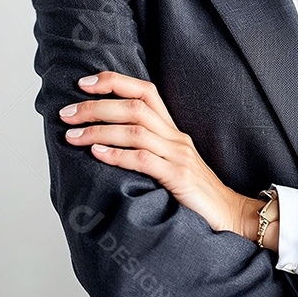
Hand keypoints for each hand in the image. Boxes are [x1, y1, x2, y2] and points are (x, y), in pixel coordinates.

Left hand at [59, 70, 260, 239]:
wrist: (230, 214)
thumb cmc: (194, 193)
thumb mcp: (170, 163)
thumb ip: (147, 149)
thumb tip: (104, 143)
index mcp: (173, 130)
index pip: (145, 91)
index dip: (115, 82)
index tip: (84, 83)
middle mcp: (176, 137)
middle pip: (135, 107)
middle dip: (96, 107)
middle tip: (66, 114)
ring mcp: (178, 156)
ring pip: (136, 130)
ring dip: (99, 130)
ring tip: (72, 136)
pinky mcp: (179, 178)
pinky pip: (144, 160)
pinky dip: (117, 155)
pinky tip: (96, 154)